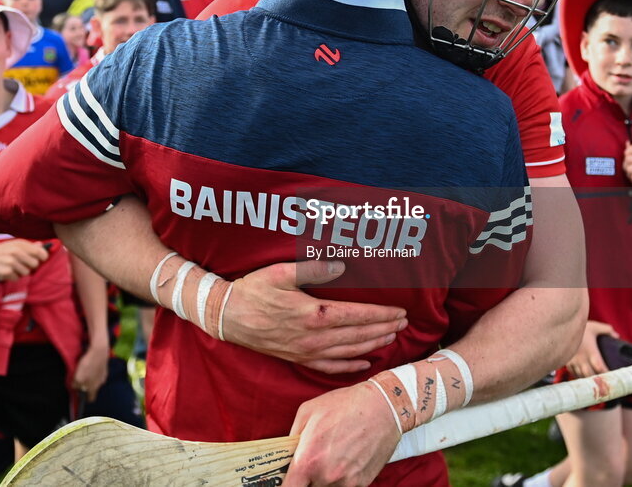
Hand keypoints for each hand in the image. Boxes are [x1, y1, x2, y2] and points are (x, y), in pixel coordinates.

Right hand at [0, 239, 48, 280]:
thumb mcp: (12, 245)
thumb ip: (27, 246)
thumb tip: (42, 245)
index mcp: (20, 243)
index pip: (41, 253)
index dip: (41, 258)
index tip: (37, 260)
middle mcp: (16, 251)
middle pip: (35, 264)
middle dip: (29, 267)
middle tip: (20, 265)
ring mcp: (11, 262)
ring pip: (26, 273)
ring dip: (20, 273)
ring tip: (10, 268)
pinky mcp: (6, 272)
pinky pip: (17, 278)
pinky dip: (12, 277)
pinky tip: (4, 272)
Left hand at [71, 343, 108, 402]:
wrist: (99, 351)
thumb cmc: (87, 365)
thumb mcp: (77, 377)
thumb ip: (76, 385)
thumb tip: (75, 388)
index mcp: (94, 388)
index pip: (91, 399)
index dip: (85, 398)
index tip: (79, 394)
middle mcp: (101, 383)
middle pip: (93, 389)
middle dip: (87, 387)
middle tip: (80, 380)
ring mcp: (104, 375)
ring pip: (96, 381)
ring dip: (91, 378)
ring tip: (85, 371)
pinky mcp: (105, 367)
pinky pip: (98, 373)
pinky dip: (94, 371)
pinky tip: (90, 365)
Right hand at [222, 261, 406, 373]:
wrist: (227, 316)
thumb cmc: (253, 290)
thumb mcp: (280, 272)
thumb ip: (312, 269)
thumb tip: (341, 266)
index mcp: (313, 314)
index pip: (357, 315)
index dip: (381, 314)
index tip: (400, 311)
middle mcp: (313, 337)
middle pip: (358, 335)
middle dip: (384, 328)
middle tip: (404, 323)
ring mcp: (306, 351)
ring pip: (349, 351)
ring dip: (373, 344)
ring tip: (392, 337)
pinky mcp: (297, 358)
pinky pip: (330, 366)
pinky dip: (350, 366)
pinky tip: (365, 363)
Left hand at [283, 382, 400, 486]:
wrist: (383, 407)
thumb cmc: (345, 405)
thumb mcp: (308, 411)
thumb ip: (293, 437)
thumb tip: (288, 454)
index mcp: (308, 460)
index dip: (287, 484)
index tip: (289, 479)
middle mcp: (326, 476)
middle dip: (308, 477)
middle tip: (316, 458)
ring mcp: (346, 482)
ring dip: (326, 478)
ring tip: (334, 455)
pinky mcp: (362, 483)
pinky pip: (345, 486)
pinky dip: (343, 477)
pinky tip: (347, 457)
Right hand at [565, 320, 617, 377]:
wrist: (562, 327)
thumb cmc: (580, 327)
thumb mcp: (594, 326)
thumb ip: (607, 329)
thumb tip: (617, 336)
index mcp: (590, 351)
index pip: (600, 367)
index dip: (606, 373)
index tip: (612, 375)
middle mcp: (581, 358)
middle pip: (590, 375)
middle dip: (597, 380)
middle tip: (604, 381)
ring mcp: (573, 361)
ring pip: (581, 376)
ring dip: (588, 379)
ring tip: (595, 381)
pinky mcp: (566, 361)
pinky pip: (573, 373)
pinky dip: (579, 376)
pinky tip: (583, 375)